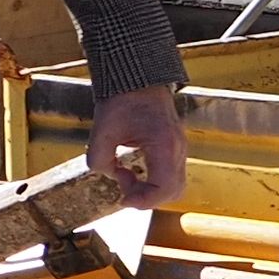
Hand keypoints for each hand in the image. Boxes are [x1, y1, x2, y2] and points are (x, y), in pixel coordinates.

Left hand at [91, 82, 189, 212]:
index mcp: (164, 145)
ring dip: (149, 189)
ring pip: (174, 185)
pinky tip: (131, 168)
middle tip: (121, 183)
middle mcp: (178, 148)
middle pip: (173, 191)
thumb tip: (109, 174)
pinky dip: (153, 181)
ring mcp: (180, 148)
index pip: (164, 188)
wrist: (137, 78)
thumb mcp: (101, 130)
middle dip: (146, 197)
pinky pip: (171, 175)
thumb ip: (98, 159)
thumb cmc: (122, 99)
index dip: (143, 201)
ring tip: (124, 174)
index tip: (122, 199)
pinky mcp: (175, 148)